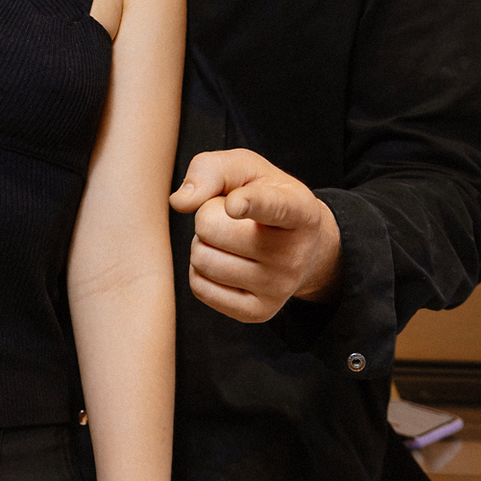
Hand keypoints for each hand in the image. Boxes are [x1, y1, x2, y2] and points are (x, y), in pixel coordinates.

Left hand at [170, 148, 341, 321]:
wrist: (300, 244)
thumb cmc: (265, 195)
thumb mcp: (247, 168)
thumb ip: (212, 169)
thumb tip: (181, 202)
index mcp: (299, 210)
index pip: (273, 207)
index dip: (250, 204)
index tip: (234, 204)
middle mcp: (293, 254)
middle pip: (210, 228)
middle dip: (206, 216)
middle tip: (228, 217)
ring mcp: (278, 288)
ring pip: (202, 260)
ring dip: (203, 244)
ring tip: (228, 239)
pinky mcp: (258, 312)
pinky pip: (200, 288)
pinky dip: (201, 270)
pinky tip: (224, 260)